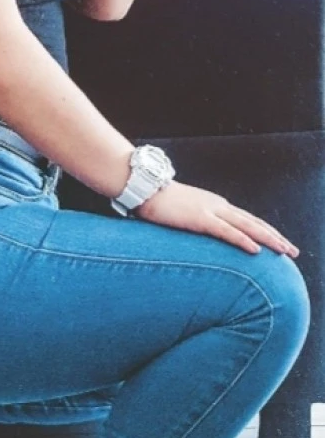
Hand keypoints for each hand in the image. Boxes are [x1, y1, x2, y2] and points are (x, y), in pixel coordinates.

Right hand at [137, 181, 299, 257]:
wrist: (143, 187)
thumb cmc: (158, 200)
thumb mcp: (182, 212)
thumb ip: (194, 220)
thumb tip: (199, 232)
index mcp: (215, 205)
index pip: (247, 220)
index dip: (266, 231)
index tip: (280, 242)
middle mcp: (218, 206)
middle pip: (254, 223)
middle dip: (276, 237)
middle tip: (293, 251)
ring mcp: (210, 210)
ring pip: (247, 226)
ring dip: (269, 239)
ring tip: (285, 251)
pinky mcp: (199, 218)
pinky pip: (226, 232)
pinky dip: (243, 240)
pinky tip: (256, 249)